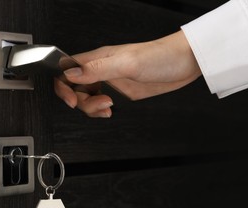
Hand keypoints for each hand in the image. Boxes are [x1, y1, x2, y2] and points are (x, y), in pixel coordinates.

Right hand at [54, 30, 201, 117]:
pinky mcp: (119, 92)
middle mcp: (100, 70)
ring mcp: (109, 81)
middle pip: (74, 89)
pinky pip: (100, 104)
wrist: (184, 63)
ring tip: (109, 107)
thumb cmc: (160, 57)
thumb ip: (97, 69)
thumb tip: (70, 74)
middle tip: (102, 104)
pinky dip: (100, 111)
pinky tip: (110, 111)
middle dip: (83, 102)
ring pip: (87, 98)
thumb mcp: (127, 63)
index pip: (66, 70)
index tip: (72, 101)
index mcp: (97, 59)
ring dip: (92, 108)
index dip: (63, 87)